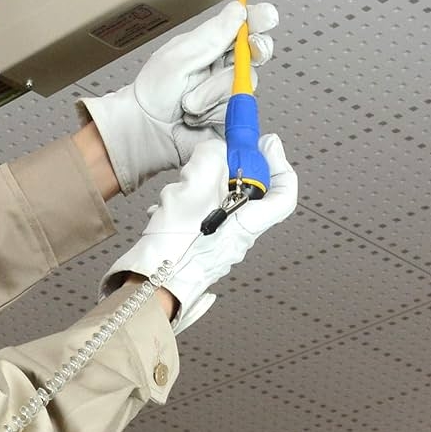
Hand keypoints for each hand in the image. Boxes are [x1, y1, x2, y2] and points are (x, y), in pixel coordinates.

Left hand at [78, 1, 277, 194]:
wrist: (147, 131)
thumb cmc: (154, 92)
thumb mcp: (179, 56)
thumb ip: (212, 36)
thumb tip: (238, 10)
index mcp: (213, 44)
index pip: (244, 26)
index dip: (260, 19)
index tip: (267, 16)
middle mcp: (226, 66)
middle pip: (258, 51)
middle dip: (256, 48)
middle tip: (250, 47)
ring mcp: (232, 91)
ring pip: (245, 83)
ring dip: (213, 91)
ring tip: (189, 100)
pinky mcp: (234, 116)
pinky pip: (237, 109)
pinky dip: (213, 111)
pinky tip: (196, 115)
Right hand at [103, 134, 297, 332]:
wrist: (146, 288)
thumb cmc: (173, 248)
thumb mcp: (193, 188)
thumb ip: (210, 160)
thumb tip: (217, 150)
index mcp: (247, 224)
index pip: (283, 196)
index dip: (281, 165)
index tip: (267, 144)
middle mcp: (237, 238)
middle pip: (248, 194)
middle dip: (227, 172)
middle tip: (212, 159)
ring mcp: (217, 246)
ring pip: (217, 203)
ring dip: (196, 188)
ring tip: (178, 190)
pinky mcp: (196, 249)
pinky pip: (197, 218)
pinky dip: (182, 205)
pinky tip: (163, 208)